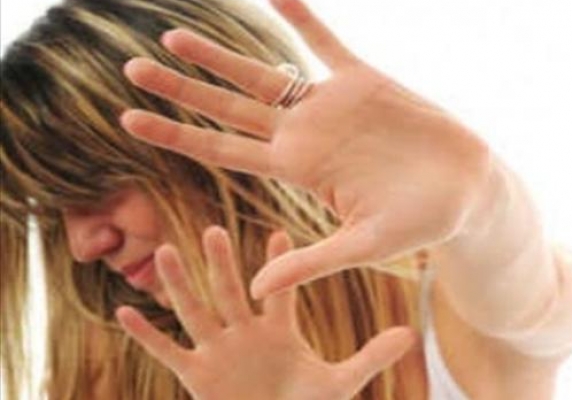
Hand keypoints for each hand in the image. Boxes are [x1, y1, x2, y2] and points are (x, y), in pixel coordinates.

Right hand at [115, 226, 416, 399]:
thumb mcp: (339, 383)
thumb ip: (371, 356)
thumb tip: (409, 332)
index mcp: (278, 330)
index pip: (280, 290)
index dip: (281, 263)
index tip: (280, 231)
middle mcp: (245, 333)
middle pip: (232, 291)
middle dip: (222, 263)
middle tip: (213, 228)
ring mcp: (218, 352)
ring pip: (196, 311)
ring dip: (179, 285)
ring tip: (163, 252)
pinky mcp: (196, 376)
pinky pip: (167, 351)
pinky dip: (146, 334)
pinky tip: (122, 312)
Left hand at [120, 0, 492, 299]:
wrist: (465, 190)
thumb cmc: (418, 224)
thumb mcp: (362, 246)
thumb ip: (310, 262)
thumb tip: (256, 291)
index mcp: (297, 169)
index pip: (222, 151)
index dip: (175, 135)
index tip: (128, 121)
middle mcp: (304, 134)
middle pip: (228, 108)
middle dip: (180, 88)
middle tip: (131, 68)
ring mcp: (330, 105)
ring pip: (264, 72)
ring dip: (220, 53)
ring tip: (174, 34)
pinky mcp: (364, 81)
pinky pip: (325, 42)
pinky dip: (302, 17)